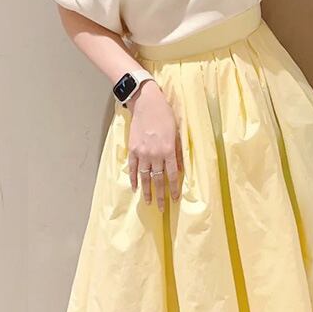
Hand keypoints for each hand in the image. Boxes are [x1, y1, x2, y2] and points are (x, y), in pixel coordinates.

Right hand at [126, 80, 183, 211]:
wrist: (146, 103)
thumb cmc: (165, 115)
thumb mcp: (177, 132)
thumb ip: (178, 151)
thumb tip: (180, 168)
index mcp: (168, 150)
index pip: (172, 175)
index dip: (173, 188)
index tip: (175, 199)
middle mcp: (155, 154)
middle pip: (158, 179)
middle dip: (160, 195)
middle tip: (162, 208)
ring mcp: (142, 153)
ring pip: (144, 177)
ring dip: (147, 191)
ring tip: (149, 202)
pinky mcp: (133, 149)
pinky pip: (133, 167)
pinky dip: (133, 178)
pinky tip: (135, 187)